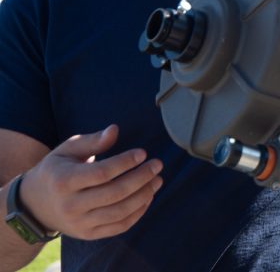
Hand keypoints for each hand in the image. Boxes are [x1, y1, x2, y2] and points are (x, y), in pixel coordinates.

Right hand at [20, 125, 162, 239]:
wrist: (36, 203)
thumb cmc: (58, 169)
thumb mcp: (68, 150)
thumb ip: (92, 140)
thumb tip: (114, 130)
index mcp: (63, 181)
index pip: (101, 173)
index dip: (125, 163)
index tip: (143, 153)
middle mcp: (70, 205)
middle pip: (114, 193)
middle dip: (141, 178)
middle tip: (158, 165)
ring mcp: (79, 223)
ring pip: (119, 212)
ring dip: (144, 196)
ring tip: (158, 180)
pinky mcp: (88, 234)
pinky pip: (119, 227)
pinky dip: (138, 213)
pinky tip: (148, 197)